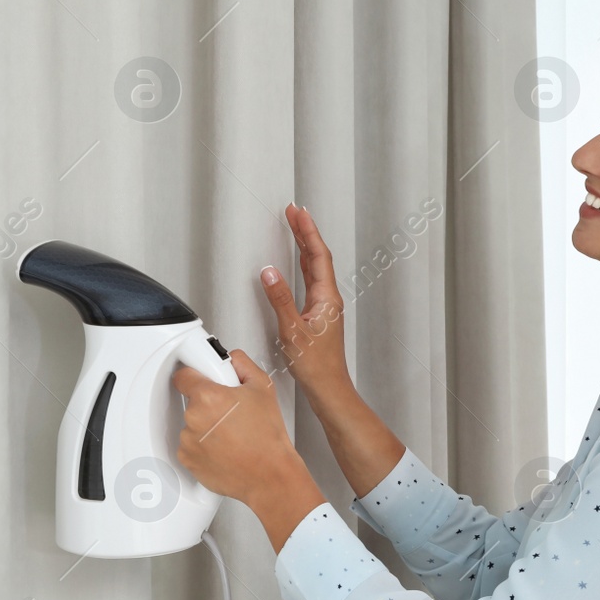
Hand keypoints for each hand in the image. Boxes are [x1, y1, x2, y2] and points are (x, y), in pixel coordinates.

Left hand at [172, 348, 305, 507]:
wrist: (269, 475)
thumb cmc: (268, 437)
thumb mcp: (263, 388)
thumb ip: (242, 365)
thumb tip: (231, 360)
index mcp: (207, 396)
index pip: (183, 376)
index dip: (196, 375)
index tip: (203, 379)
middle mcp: (193, 418)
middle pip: (192, 402)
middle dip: (209, 403)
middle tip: (232, 412)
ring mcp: (188, 441)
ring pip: (192, 425)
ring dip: (206, 426)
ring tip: (232, 434)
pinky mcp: (188, 460)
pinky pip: (191, 446)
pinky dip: (204, 446)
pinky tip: (226, 448)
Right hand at [261, 203, 349, 398]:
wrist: (328, 387)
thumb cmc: (315, 365)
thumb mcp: (292, 330)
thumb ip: (280, 299)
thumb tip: (270, 272)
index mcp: (326, 297)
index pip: (317, 255)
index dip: (307, 231)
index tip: (297, 213)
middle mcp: (329, 298)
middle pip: (317, 257)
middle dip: (305, 232)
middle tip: (294, 212)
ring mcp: (324, 306)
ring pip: (314, 268)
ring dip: (305, 246)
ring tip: (295, 228)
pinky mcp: (318, 314)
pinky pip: (311, 280)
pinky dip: (303, 265)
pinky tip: (297, 263)